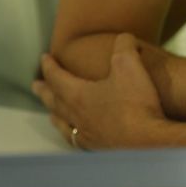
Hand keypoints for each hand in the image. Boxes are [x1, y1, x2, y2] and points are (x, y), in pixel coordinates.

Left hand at [32, 33, 167, 149]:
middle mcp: (77, 117)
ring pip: (63, 123)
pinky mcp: (99, 148)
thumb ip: (123, 45)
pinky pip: (76, 140)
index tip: (44, 58)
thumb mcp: (129, 63)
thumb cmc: (136, 103)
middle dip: (44, 91)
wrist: (150, 141)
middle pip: (54, 101)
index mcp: (78, 95)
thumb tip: (124, 38)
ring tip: (51, 113)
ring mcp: (87, 135)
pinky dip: (71, 134)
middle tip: (35, 85)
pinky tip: (77, 135)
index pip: (56, 78)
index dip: (49, 66)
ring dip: (55, 114)